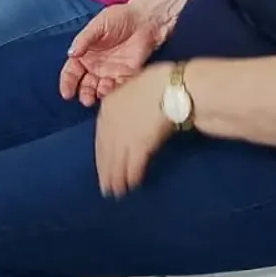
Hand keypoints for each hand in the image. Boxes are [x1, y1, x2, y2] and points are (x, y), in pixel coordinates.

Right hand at [59, 2, 172, 106]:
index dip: (67, 83)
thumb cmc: (119, 18)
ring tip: (99, 94)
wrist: (146, 20)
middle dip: (84, 93)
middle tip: (86, 99)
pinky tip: (113, 91)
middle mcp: (96, 66)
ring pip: (100, 89)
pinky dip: (115, 92)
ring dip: (98, 95)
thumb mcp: (98, 25)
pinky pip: (119, 88)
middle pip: (85, 84)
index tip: (67, 93)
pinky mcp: (127, 75)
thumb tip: (71, 53)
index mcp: (85, 54)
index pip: (72, 72)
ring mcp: (111, 72)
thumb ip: (84, 39)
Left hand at [95, 64, 175, 197]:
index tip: (102, 167)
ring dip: (116, 179)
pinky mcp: (140, 143)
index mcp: (108, 106)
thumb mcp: (133, 91)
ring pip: (117, 161)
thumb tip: (126, 123)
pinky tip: (132, 186)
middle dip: (105, 171)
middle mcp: (112, 122)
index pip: (101, 137)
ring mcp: (125, 134)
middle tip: (106, 189)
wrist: (174, 86)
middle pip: (106, 152)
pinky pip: (133, 164)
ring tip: (117, 193)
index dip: (102, 155)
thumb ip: (125, 109)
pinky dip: (131, 176)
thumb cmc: (160, 83)